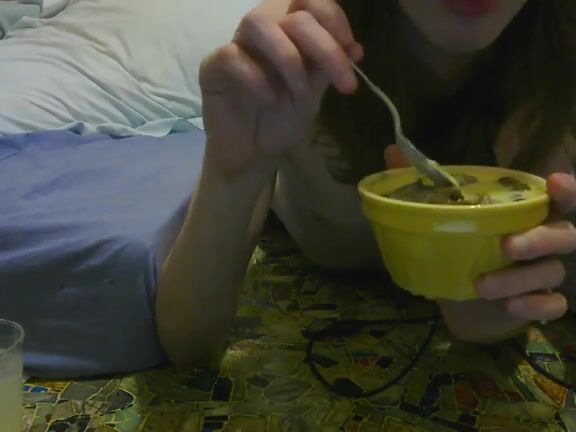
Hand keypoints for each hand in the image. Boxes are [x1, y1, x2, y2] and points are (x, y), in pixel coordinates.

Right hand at [200, 0, 362, 174]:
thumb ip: (328, 69)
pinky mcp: (213, 68)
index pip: (309, 1)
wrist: (254, 155)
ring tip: (300, 92)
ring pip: (257, 21)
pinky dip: (257, 78)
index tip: (351, 52)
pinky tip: (271, 100)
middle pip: (291, 11)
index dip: (333, 17)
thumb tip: (356, 48)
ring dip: (288, 57)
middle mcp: (263, 31)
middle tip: (344, 84)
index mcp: (288, 31)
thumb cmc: (281, 121)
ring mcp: (236, 45)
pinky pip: (232, 56)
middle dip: (324, 46)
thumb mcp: (313, 95)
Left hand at [385, 145, 575, 323]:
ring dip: (518, 280)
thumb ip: (422, 184)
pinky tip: (510, 307)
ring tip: (481, 286)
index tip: (554, 182)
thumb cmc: (456, 247)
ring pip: (551, 272)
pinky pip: (553, 305)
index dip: (567, 190)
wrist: (456, 296)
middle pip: (563, 235)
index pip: (559, 197)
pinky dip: (535, 306)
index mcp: (524, 214)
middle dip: (539, 240)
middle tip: (507, 246)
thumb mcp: (438, 216)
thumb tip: (391, 150)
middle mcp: (542, 239)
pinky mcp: (538, 303)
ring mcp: (543, 273)